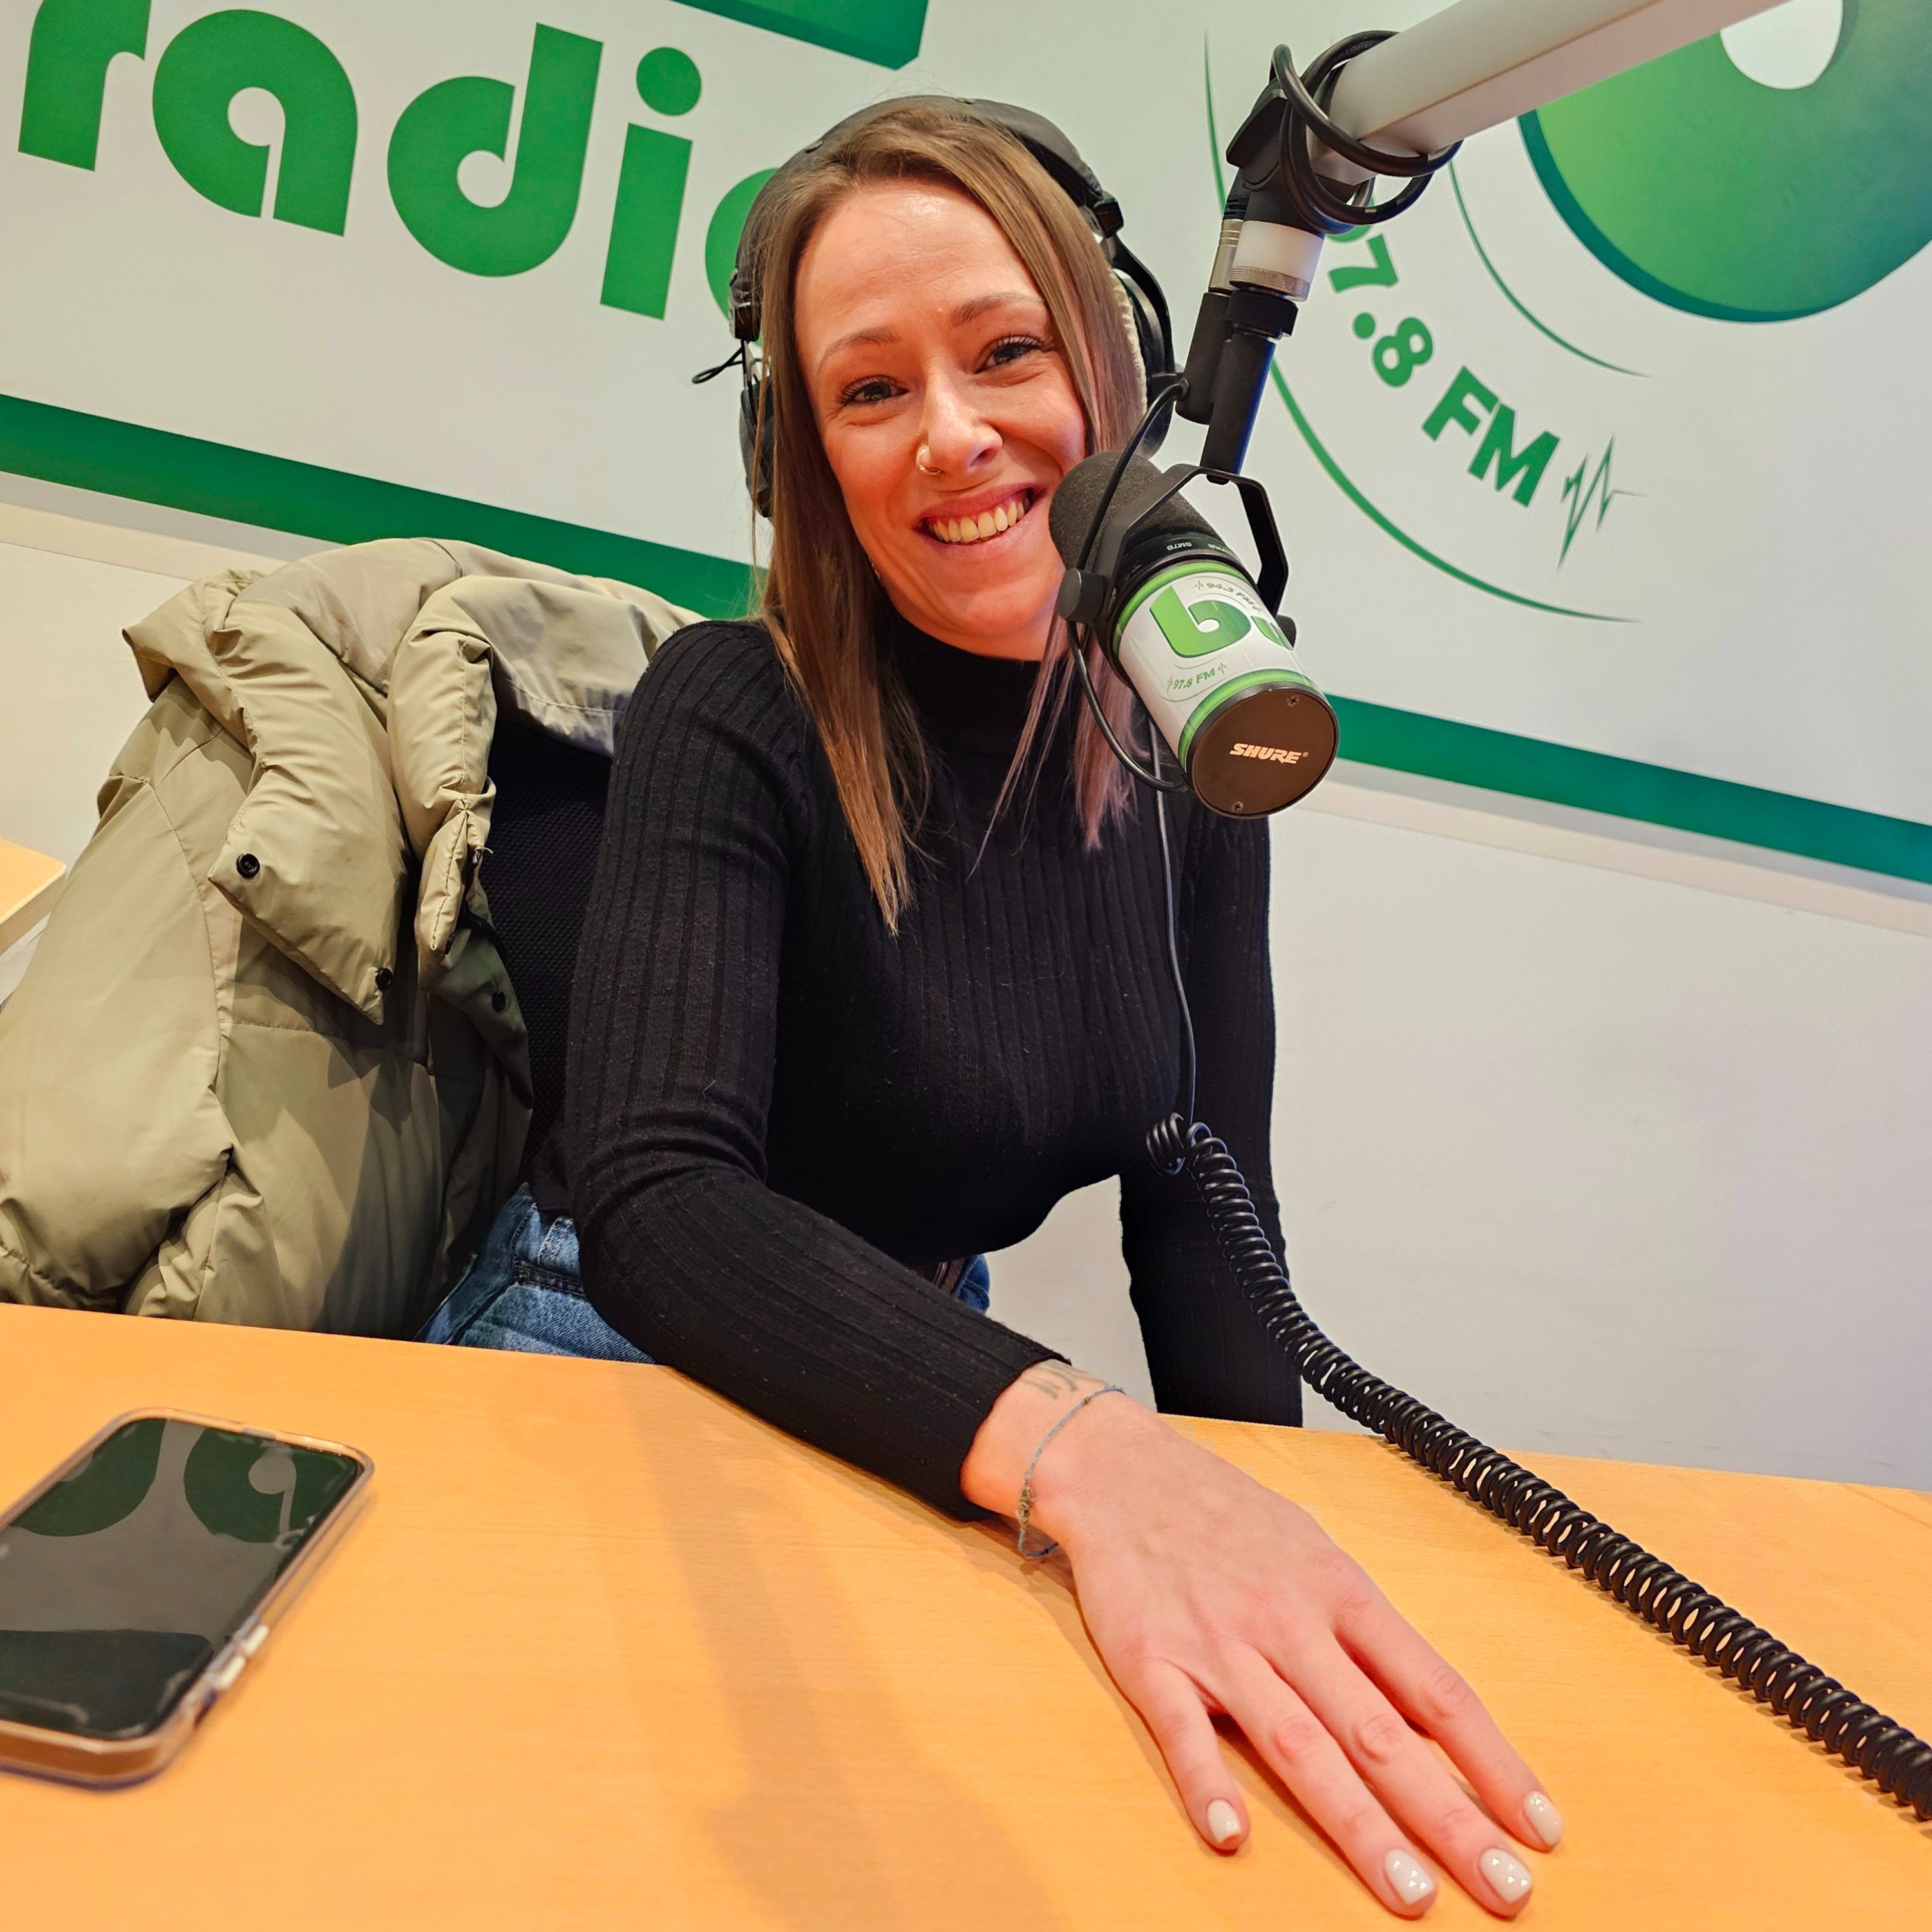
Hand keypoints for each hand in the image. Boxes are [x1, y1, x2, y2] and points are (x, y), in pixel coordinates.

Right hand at [962, 1365, 1562, 1917]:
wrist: (1123, 1470)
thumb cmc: (1228, 1516)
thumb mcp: (1315, 1552)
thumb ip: (1364, 1633)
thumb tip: (1427, 1709)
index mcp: (1339, 1593)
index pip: (1434, 1689)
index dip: (1492, 1760)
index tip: (1539, 1825)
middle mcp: (1289, 1623)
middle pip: (1379, 1732)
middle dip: (1448, 1816)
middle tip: (1506, 1889)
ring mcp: (1221, 1645)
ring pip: (1299, 1744)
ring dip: (1358, 1824)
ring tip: (1408, 1891)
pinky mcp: (1153, 1661)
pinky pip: (1183, 1730)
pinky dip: (1206, 1782)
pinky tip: (1231, 1834)